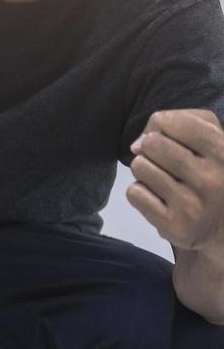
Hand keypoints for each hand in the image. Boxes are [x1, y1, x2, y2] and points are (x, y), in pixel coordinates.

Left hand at [126, 109, 223, 255]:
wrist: (223, 225)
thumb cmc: (212, 172)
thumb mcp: (212, 140)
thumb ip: (181, 123)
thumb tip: (137, 145)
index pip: (174, 123)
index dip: (162, 124)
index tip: (168, 134)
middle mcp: (212, 179)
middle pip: (152, 143)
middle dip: (150, 147)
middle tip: (165, 160)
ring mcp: (192, 205)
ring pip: (140, 166)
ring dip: (144, 170)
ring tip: (163, 179)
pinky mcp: (173, 226)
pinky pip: (134, 192)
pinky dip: (140, 191)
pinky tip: (158, 197)